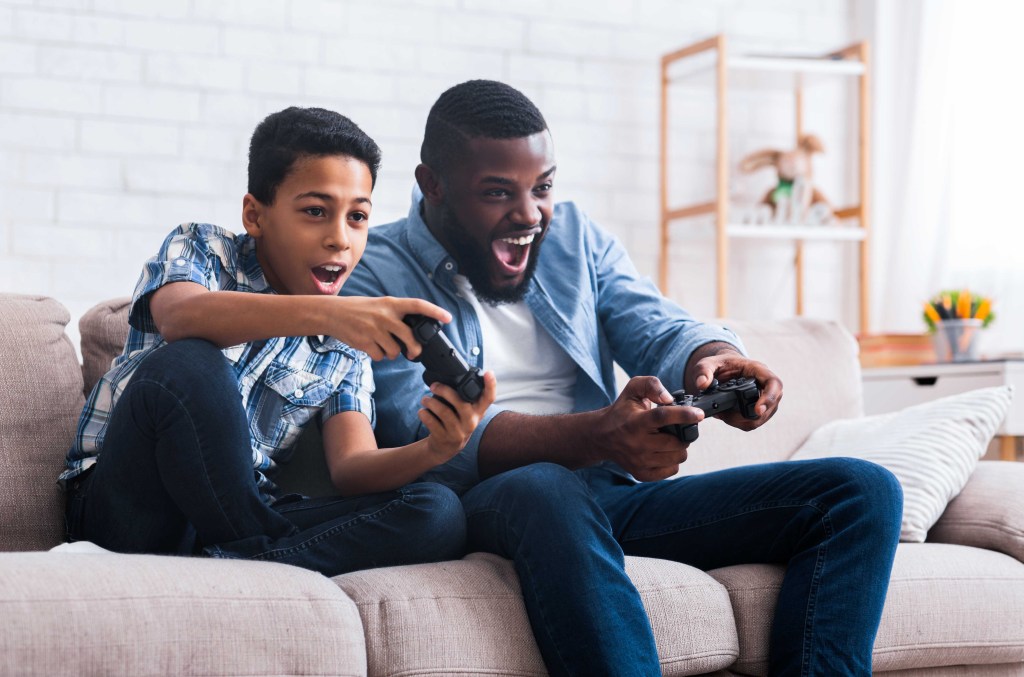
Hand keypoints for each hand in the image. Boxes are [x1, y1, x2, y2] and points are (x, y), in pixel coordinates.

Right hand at [330, 296, 450, 360]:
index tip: (448, 318)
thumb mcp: (380, 305)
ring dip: (392, 353)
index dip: (435, 312)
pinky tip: (372, 347)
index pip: (418, 305)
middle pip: (410, 337)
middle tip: (414, 353)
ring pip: (394, 350)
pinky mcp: (365, 342)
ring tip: (383, 345)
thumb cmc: (359, 309)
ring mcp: (374, 329)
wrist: (332, 313)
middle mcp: (385, 316)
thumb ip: (396, 315)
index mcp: (391, 303)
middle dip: (415, 349)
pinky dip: (378, 356)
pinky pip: (380, 356)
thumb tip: (413, 333)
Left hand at [420, 371, 497, 462]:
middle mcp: (471, 422)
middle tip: (434, 386)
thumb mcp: (466, 412)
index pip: (489, 398)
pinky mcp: (444, 438)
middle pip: (461, 403)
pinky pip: (432, 423)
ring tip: (425, 399)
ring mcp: (458, 432)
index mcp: (478, 412)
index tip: (489, 373)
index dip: (491, 385)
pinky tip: (423, 411)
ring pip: (444, 412)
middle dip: (445, 391)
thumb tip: (453, 377)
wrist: (446, 448)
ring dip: (431, 402)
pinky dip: (425, 414)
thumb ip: (465, 398)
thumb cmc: (457, 423)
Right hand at [589, 376, 702, 481]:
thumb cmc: (622, 411)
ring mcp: (639, 461)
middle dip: (684, 435)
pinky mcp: (642, 474)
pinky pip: (672, 470)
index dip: (684, 415)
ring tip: (669, 440)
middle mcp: (637, 443)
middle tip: (677, 429)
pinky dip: (672, 460)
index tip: (699, 414)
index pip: (662, 417)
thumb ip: (651, 384)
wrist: (602, 436)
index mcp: (636, 421)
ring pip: (678, 457)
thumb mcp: (633, 389)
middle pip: (677, 443)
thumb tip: (668, 398)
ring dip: (679, 448)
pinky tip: (663, 452)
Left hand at [687, 353, 782, 430]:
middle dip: (750, 416)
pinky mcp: (757, 408)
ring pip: (762, 417)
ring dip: (744, 421)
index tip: (757, 410)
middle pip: (771, 405)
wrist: (722, 369)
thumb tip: (702, 384)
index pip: (774, 383)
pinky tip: (727, 417)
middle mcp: (764, 384)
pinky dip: (741, 423)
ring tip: (724, 415)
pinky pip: (754, 421)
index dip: (769, 398)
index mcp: (758, 370)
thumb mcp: (707, 363)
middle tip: (727, 415)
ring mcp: (763, 398)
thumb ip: (703, 370)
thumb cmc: (719, 364)